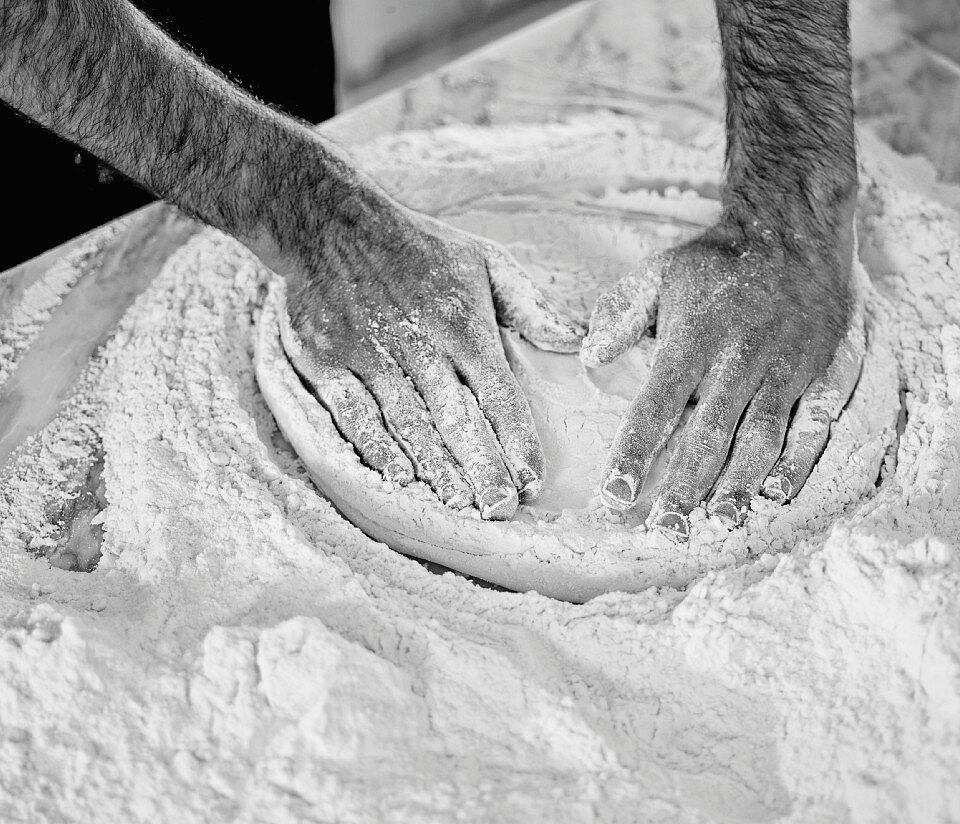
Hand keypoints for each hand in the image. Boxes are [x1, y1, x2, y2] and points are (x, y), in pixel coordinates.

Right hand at [273, 179, 583, 520]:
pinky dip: (378, 447)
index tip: (532, 480)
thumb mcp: (484, 261)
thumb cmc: (417, 245)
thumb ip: (530, 306)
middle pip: (457, 418)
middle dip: (482, 467)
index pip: (498, 393)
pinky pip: (356, 415)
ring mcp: (373, 357)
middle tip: (500, 509)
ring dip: (436, 467)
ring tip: (460, 505)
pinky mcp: (330, 363)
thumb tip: (576, 339)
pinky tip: (399, 478)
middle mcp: (422, 347)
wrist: (328, 222)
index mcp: (463, 326)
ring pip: (410, 423)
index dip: (516, 439)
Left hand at [580, 216, 863, 538]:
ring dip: (739, 484)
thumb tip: (588, 355)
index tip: (614, 496)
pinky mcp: (822, 369)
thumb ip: (623, 313)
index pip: (657, 407)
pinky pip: (814, 422)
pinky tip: (778, 492)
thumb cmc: (720, 259)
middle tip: (667, 531)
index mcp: (693, 340)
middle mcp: (738, 359)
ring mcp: (784, 367)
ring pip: (760, 437)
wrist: (798, 227)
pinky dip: (798, 459)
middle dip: (685, 487)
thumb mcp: (662, 271)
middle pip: (708, 434)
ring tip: (718, 522)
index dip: (635, 454)